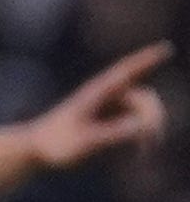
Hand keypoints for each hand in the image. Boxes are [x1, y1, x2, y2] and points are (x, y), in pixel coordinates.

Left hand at [26, 41, 170, 169]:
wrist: (35, 151)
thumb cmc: (55, 145)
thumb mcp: (84, 142)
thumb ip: (112, 134)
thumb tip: (140, 126)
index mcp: (97, 93)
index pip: (127, 72)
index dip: (147, 60)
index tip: (167, 48)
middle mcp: (107, 96)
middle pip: (145, 98)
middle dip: (153, 116)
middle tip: (151, 139)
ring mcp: (110, 107)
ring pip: (143, 111)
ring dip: (149, 128)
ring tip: (146, 151)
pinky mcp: (110, 119)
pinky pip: (136, 123)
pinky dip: (142, 136)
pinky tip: (141, 153)